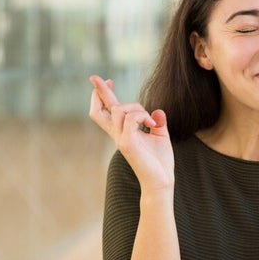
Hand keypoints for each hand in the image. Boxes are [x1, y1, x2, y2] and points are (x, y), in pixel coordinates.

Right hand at [88, 75, 174, 190]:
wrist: (161, 181)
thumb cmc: (160, 162)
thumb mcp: (160, 137)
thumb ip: (157, 122)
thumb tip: (158, 111)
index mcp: (123, 133)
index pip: (108, 111)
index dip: (104, 94)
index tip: (108, 80)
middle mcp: (118, 135)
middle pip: (98, 111)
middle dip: (99, 92)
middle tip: (97, 77)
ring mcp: (121, 139)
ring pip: (118, 110)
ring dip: (136, 107)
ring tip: (150, 120)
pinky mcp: (127, 143)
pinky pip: (130, 118)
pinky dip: (141, 115)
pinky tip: (152, 125)